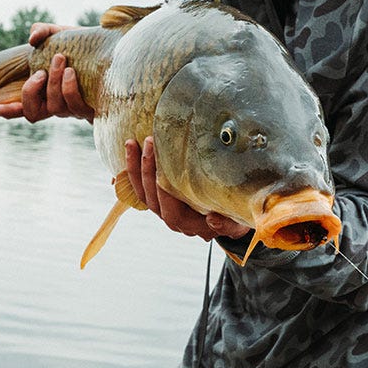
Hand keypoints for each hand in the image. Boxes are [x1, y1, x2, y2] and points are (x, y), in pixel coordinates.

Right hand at [0, 24, 94, 121]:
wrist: (115, 51)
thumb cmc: (83, 46)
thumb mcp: (60, 34)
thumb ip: (43, 31)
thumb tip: (32, 37)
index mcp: (45, 92)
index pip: (23, 107)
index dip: (9, 111)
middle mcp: (56, 104)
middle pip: (33, 113)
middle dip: (31, 91)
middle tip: (40, 71)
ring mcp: (73, 109)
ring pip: (55, 107)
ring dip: (53, 83)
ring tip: (60, 60)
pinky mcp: (91, 108)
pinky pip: (75, 106)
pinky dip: (69, 88)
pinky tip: (72, 72)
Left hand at [126, 137, 252, 241]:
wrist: (230, 214)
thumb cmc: (236, 214)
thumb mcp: (237, 221)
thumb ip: (227, 225)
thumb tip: (213, 220)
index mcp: (191, 225)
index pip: (173, 212)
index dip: (167, 193)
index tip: (167, 168)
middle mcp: (173, 220)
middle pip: (153, 199)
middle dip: (149, 170)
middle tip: (151, 142)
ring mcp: (162, 209)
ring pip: (142, 191)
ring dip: (137, 167)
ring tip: (133, 142)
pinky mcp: (156, 197)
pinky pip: (139, 185)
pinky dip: (132, 167)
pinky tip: (130, 146)